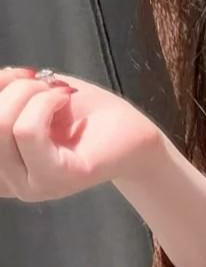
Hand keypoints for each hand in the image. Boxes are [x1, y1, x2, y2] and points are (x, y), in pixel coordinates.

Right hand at [0, 66, 162, 201]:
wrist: (131, 132)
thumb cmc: (79, 113)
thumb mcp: (29, 96)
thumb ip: (3, 93)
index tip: (13, 80)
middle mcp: (4, 182)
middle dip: (9, 88)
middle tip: (38, 82)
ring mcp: (29, 186)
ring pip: (2, 125)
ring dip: (28, 93)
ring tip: (54, 92)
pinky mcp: (55, 180)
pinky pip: (29, 132)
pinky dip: (44, 102)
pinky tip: (63, 99)